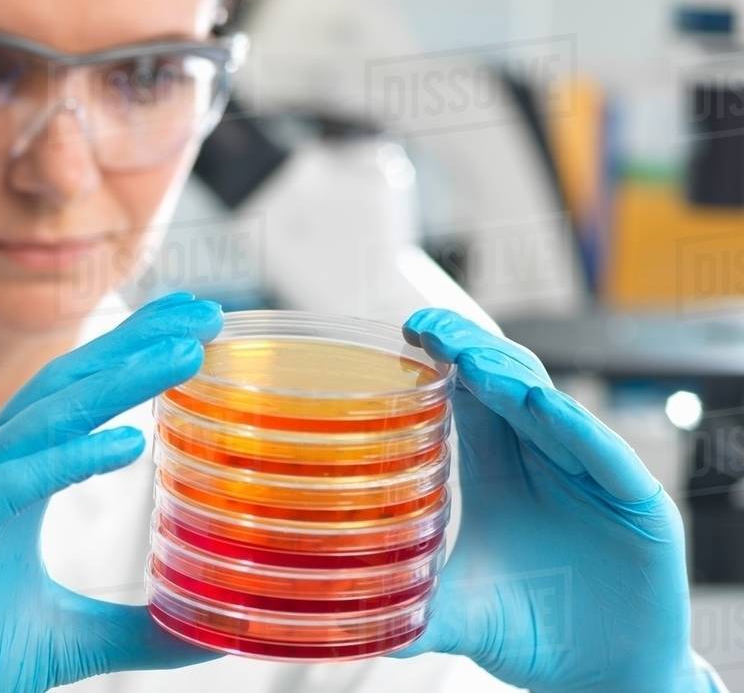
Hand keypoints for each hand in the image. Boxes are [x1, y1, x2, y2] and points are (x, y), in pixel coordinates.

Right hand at [0, 291, 223, 692]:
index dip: (132, 356)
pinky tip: (126, 441)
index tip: (194, 327)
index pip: (79, 400)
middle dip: (134, 343)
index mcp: (13, 483)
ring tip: (182, 355)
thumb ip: (135, 630)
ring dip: (117, 379)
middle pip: (67, 387)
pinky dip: (67, 458)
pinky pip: (8, 483)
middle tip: (203, 311)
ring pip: (43, 418)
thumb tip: (206, 634)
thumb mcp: (66, 639)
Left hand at [393, 309, 712, 692]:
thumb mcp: (462, 614)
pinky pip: (604, 455)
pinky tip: (541, 404)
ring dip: (510, 378)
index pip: (466, 395)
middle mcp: (542, 458)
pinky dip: (575, 427)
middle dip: (467, 350)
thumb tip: (349, 619)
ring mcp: (590, 475)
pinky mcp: (637, 502)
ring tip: (470, 359)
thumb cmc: (532, 630)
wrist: (606, 676)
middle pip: (505, 383)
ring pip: (549, 406)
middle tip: (429, 329)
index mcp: (495, 468)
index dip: (441, 358)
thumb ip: (414, 607)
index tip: (407, 332)